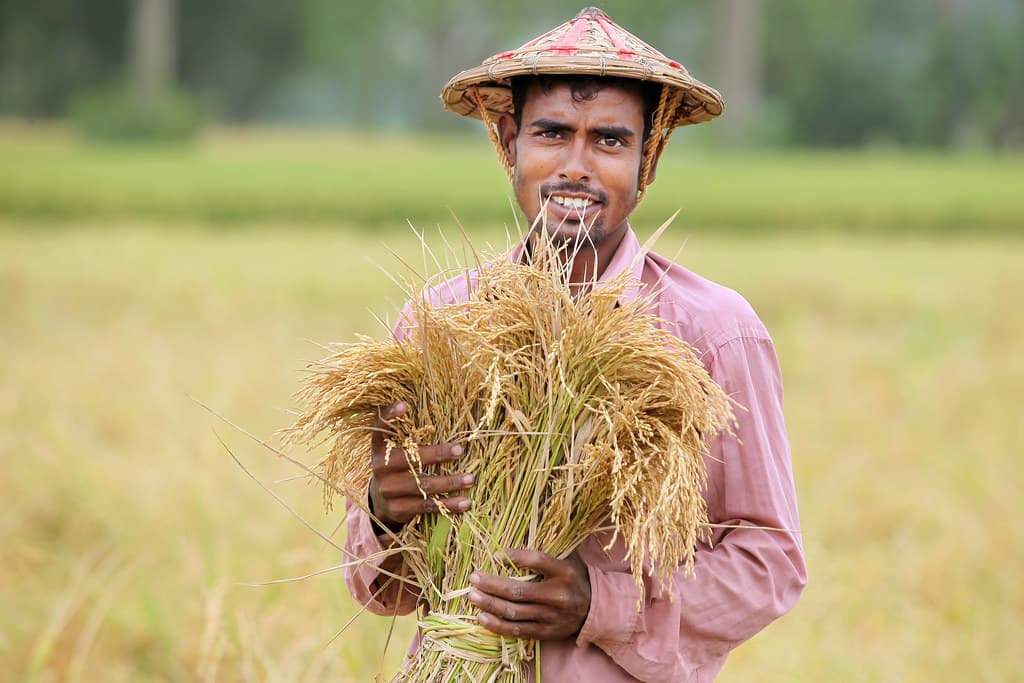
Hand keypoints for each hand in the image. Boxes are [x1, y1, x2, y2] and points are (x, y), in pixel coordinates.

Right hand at [368, 402, 473, 526]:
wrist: (382, 503)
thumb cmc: (398, 466)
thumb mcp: (397, 449)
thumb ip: (409, 434)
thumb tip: (443, 409)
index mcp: (380, 446)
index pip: (380, 427)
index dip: (390, 415)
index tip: (405, 405)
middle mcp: (380, 467)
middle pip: (410, 459)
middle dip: (437, 454)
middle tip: (460, 450)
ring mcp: (388, 489)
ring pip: (423, 485)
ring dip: (450, 482)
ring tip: (471, 479)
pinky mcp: (399, 508)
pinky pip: (427, 505)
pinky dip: (448, 505)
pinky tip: (465, 502)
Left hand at [468, 549, 591, 640]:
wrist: (594, 611)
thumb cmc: (574, 578)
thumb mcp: (567, 559)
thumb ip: (545, 550)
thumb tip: (514, 539)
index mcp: (564, 572)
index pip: (537, 560)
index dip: (515, 557)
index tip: (495, 554)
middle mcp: (558, 595)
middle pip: (519, 591)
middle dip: (492, 584)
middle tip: (474, 577)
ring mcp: (551, 617)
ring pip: (514, 612)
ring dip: (490, 604)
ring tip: (472, 595)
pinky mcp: (546, 632)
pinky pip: (517, 630)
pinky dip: (497, 625)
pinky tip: (482, 617)